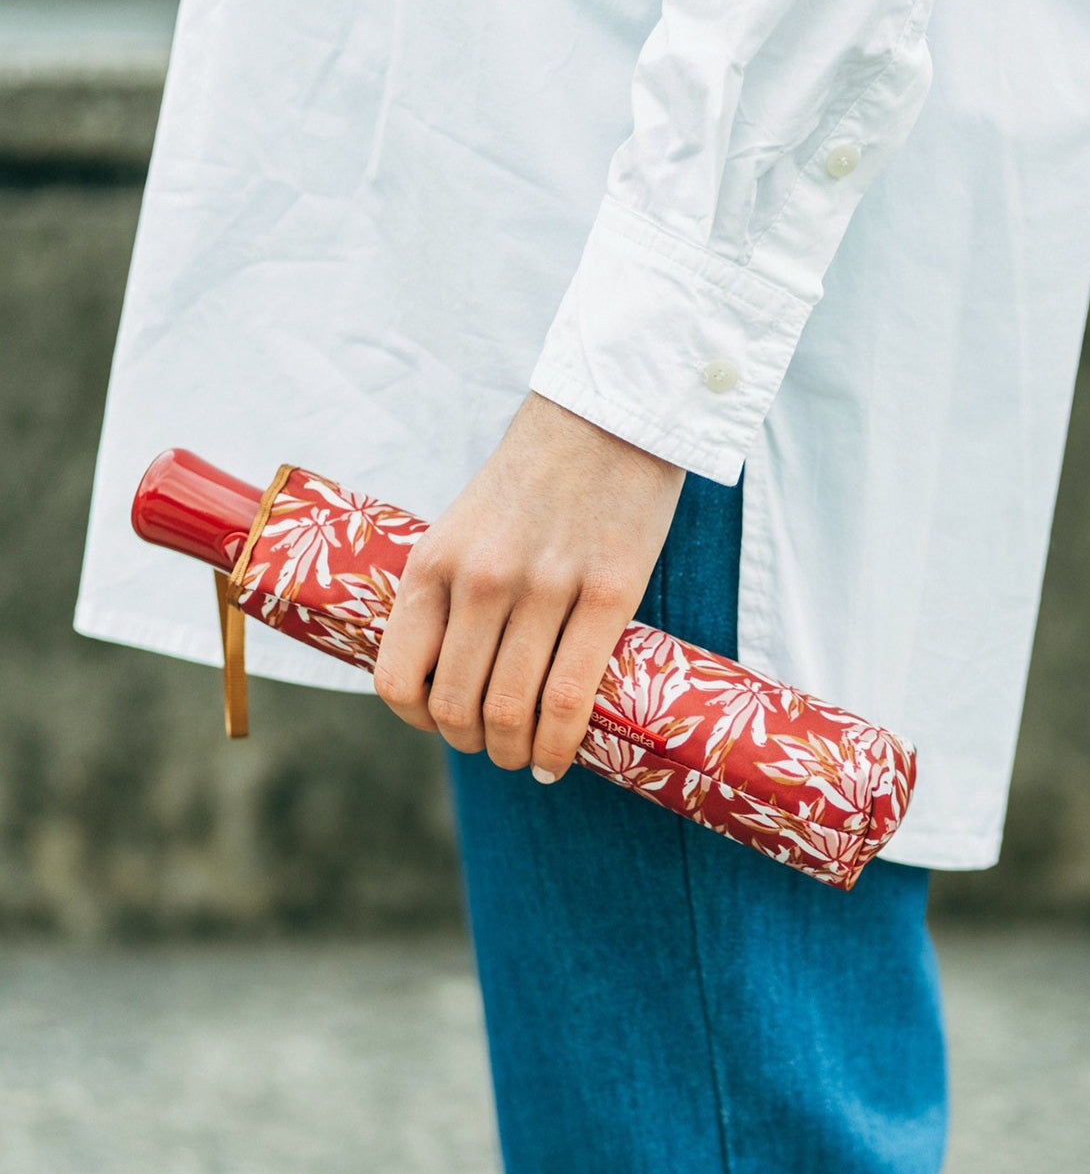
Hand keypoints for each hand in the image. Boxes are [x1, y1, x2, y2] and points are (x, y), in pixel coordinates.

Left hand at [372, 390, 685, 780]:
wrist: (608, 413)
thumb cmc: (536, 475)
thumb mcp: (465, 525)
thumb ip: (453, 589)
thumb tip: (453, 668)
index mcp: (433, 563)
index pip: (396, 676)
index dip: (416, 720)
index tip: (441, 724)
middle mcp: (479, 580)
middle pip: (456, 705)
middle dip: (473, 743)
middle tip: (495, 747)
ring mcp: (544, 588)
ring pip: (511, 711)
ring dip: (516, 754)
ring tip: (529, 759)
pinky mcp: (608, 593)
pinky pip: (570, 697)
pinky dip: (560, 744)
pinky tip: (560, 759)